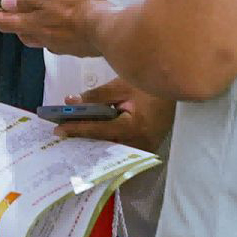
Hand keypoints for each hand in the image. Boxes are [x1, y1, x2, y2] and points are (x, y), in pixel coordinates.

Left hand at [0, 0, 114, 57]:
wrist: (108, 28)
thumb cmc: (80, 9)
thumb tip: (6, 2)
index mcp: (32, 24)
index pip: (4, 21)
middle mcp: (42, 38)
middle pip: (19, 32)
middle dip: (10, 22)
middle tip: (5, 13)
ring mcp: (59, 45)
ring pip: (37, 37)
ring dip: (30, 28)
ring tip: (31, 17)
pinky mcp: (74, 47)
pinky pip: (56, 40)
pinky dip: (51, 32)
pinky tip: (60, 24)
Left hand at [54, 78, 174, 151]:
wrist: (178, 88)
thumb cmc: (149, 86)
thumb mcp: (122, 86)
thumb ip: (96, 95)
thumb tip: (70, 102)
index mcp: (134, 127)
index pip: (99, 130)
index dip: (77, 129)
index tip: (58, 130)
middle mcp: (139, 143)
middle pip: (104, 146)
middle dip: (82, 141)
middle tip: (61, 137)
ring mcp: (145, 148)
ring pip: (112, 150)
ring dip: (93, 143)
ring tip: (72, 137)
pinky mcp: (147, 147)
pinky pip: (122, 148)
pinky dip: (106, 143)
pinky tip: (92, 138)